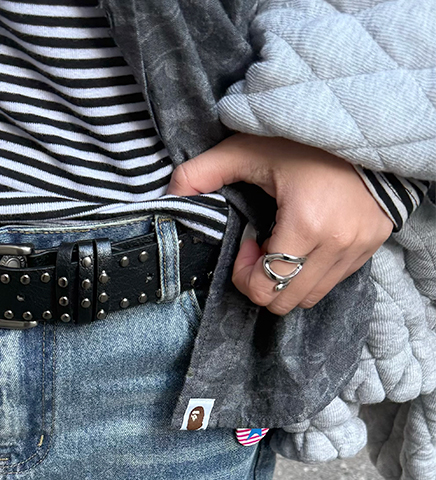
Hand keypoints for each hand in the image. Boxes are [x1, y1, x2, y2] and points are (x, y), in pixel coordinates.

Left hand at [167, 134, 393, 315]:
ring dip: (288, 280)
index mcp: (306, 224)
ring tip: (284, 244)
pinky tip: (306, 241)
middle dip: (264, 282)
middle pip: (286, 301)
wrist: (368, 116)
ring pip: (311, 297)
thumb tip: (169, 196)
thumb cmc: (303, 136)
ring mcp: (359, 247)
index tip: (245, 245)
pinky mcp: (372, 244)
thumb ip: (202, 173)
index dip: (244, 275)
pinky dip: (313, 272)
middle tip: (261, 248)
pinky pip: (334, 281)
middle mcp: (337, 243)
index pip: (265, 287)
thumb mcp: (248, 149)